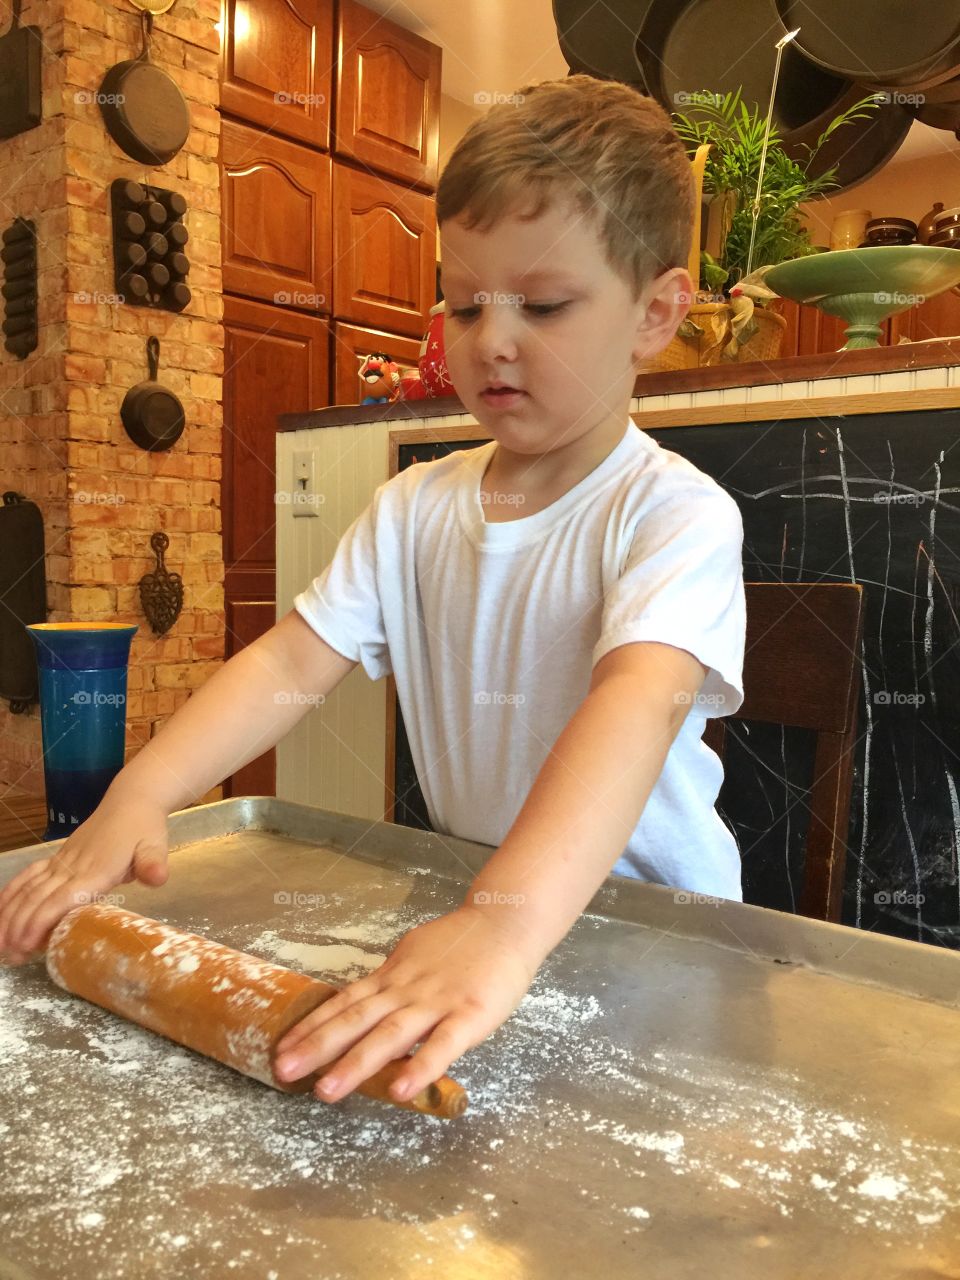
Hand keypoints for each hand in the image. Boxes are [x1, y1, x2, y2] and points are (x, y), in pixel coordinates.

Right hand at [0, 787, 169, 964]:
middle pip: (39, 899)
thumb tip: (158, 878)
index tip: (26, 944)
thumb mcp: (155, 846)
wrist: (131, 802)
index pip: (62, 899)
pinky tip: (1, 912)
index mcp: (96, 870)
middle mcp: (73, 867)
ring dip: (11, 916)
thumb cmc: (144, 828)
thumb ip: (153, 864)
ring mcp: (62, 862)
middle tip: (10, 957)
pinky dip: (11, 893)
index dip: (42, 921)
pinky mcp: (57, 859)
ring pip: (28, 890)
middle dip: (20, 929)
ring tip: (0, 945)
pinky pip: (28, 876)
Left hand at [273, 904, 541, 1103]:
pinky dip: (422, 1068)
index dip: (311, 1027)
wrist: (506, 922)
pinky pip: (443, 1045)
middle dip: (317, 1047)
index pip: (344, 1003)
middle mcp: (406, 990)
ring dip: (355, 1064)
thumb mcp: (415, 957)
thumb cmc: (462, 945)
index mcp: (392, 978)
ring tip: (326, 1091)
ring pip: (390, 1035)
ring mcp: (437, 1003)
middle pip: (355, 1020)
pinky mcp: (470, 1015)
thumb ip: (392, 984)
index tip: (280, 1048)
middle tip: (283, 1071)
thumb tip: (363, 1004)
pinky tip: (402, 1090)